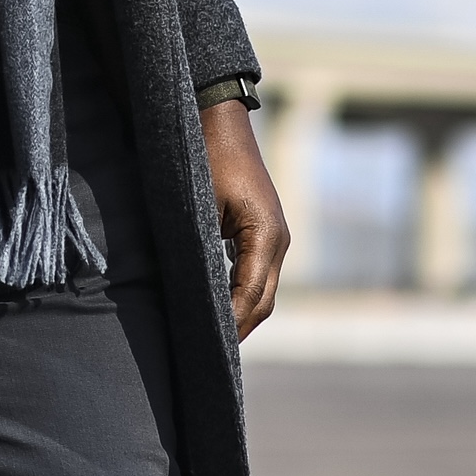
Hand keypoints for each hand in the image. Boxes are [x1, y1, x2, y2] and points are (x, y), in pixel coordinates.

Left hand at [200, 98, 289, 339]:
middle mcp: (278, 240)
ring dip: (242, 315)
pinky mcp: (264, 231)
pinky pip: (257, 274)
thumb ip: (202, 253)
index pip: (250, 295)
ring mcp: (275, 236)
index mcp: (266, 235)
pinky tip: (220, 309)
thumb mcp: (198, 206)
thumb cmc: (203, 157)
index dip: (231, 324)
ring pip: (263, 291)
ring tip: (214, 342)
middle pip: (263, 301)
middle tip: (210, 357)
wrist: (216, 118)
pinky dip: (242, 296)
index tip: (210, 348)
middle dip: (239, 329)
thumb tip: (197, 297)